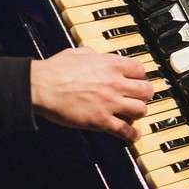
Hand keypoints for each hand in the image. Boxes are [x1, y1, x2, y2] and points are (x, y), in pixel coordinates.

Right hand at [29, 47, 152, 140]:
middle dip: (145, 95)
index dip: (140, 76)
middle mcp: (115, 83)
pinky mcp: (101, 120)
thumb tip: (97, 56)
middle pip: (146, 90)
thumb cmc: (56, 69)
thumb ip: (94, 55)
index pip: (140, 70)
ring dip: (138, 112)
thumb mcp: (79, 52)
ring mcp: (110, 103)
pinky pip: (125, 130)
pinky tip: (133, 135)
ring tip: (134, 114)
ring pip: (140, 110)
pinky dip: (132, 134)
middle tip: (141, 97)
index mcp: (111, 65)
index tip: (138, 80)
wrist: (42, 87)